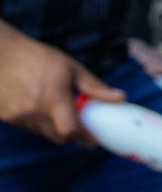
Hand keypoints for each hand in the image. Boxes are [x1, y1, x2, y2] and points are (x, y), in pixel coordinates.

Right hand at [0, 23, 121, 143]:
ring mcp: (17, 116)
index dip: (84, 137)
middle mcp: (33, 111)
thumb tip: (120, 98)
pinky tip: (40, 107)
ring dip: (55, 128)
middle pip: (59, 137)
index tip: (95, 137)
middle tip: (83, 127)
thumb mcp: (71, 68)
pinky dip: (38, 123)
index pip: (70, 131)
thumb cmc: (37, 58)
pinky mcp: (6, 117)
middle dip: (73, 135)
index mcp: (52, 98)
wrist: (0, 54)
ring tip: (60, 112)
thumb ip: (95, 87)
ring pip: (43, 133)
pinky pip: (28, 127)